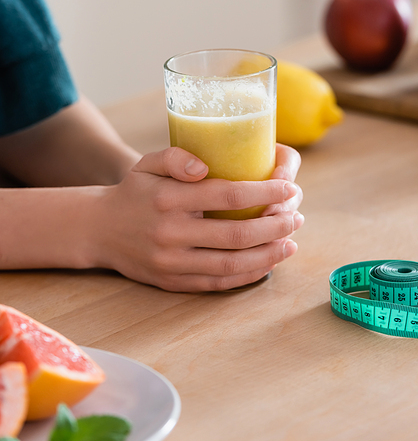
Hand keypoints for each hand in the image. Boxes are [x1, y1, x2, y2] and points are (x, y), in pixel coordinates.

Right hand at [89, 144, 302, 291]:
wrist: (99, 230)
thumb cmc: (134, 191)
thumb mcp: (147, 163)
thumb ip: (177, 156)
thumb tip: (205, 167)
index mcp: (170, 198)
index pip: (228, 195)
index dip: (264, 193)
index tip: (288, 188)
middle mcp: (172, 233)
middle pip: (237, 234)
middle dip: (276, 226)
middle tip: (297, 216)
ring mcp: (173, 262)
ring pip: (232, 264)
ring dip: (269, 254)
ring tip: (291, 242)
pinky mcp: (174, 283)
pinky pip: (219, 284)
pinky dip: (248, 275)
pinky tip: (268, 263)